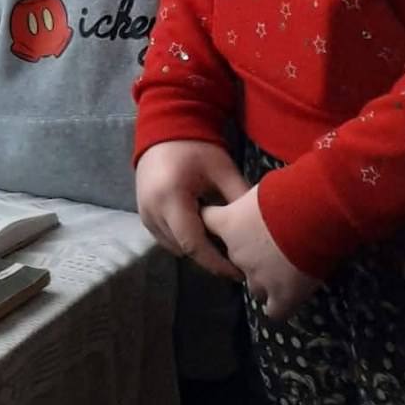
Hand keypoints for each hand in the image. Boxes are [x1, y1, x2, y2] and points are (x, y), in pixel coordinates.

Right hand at [135, 139, 247, 280]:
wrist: (164, 130)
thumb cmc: (195, 148)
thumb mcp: (222, 170)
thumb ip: (239, 199)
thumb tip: (260, 228)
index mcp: (171, 199)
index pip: (194, 244)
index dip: (218, 263)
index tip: (241, 273)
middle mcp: (152, 211)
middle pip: (185, 250)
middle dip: (211, 258)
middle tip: (238, 260)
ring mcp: (144, 214)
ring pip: (175, 248)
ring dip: (197, 249)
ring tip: (222, 244)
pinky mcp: (144, 215)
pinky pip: (167, 239)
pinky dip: (185, 240)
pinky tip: (204, 231)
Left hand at [199, 184, 320, 320]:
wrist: (313, 214)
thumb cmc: (289, 192)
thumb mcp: (263, 189)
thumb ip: (253, 201)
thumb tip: (260, 200)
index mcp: (228, 223)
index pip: (208, 221)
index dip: (217, 222)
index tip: (225, 220)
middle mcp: (236, 253)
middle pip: (235, 258)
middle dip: (250, 255)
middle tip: (272, 246)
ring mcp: (258, 278)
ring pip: (255, 287)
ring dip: (265, 280)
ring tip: (284, 271)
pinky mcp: (282, 296)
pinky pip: (275, 311)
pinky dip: (279, 307)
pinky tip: (286, 300)